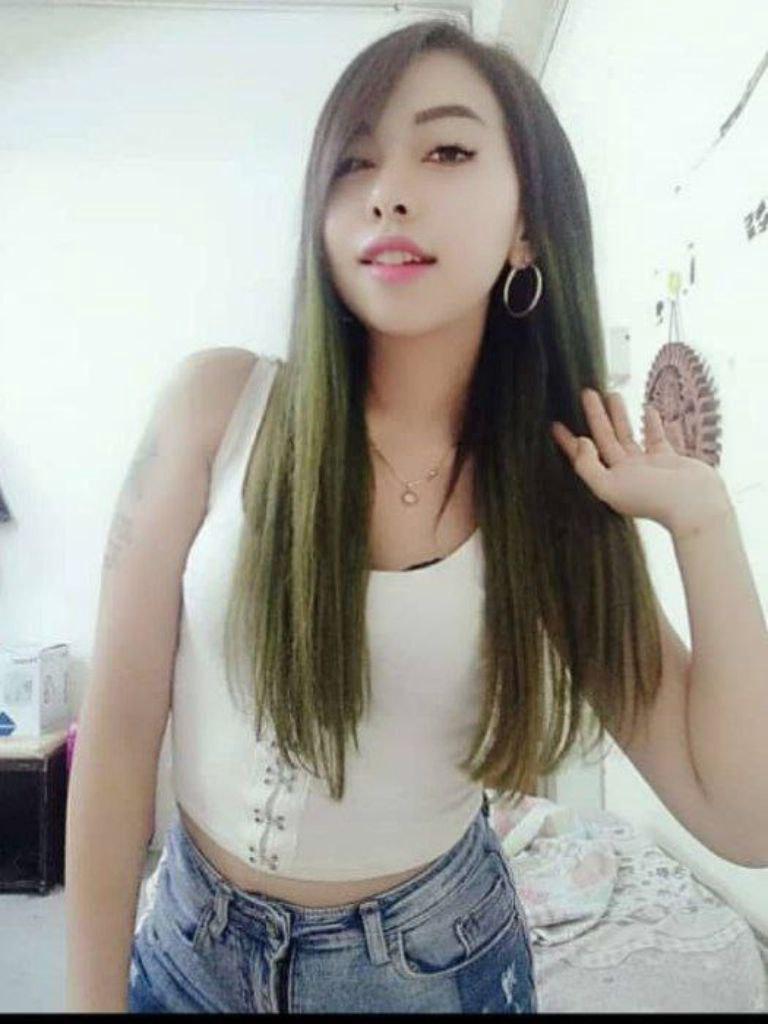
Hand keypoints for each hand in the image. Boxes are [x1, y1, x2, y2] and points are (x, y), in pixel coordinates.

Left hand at [550, 388, 731, 536]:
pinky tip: (648, 408)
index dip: (569, 442)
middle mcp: (626, 473)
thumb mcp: (609, 486)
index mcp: (610, 480)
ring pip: (629, 434)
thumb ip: (588, 466)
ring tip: (612, 394)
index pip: (584, 457)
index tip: (556, 424)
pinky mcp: (669, 459)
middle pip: (605, 438)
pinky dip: (652, 423)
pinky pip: (656, 437)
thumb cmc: (652, 499)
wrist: (694, 506)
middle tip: (587, 393)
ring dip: (620, 415)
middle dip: (595, 416)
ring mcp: (648, 466)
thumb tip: (581, 442)